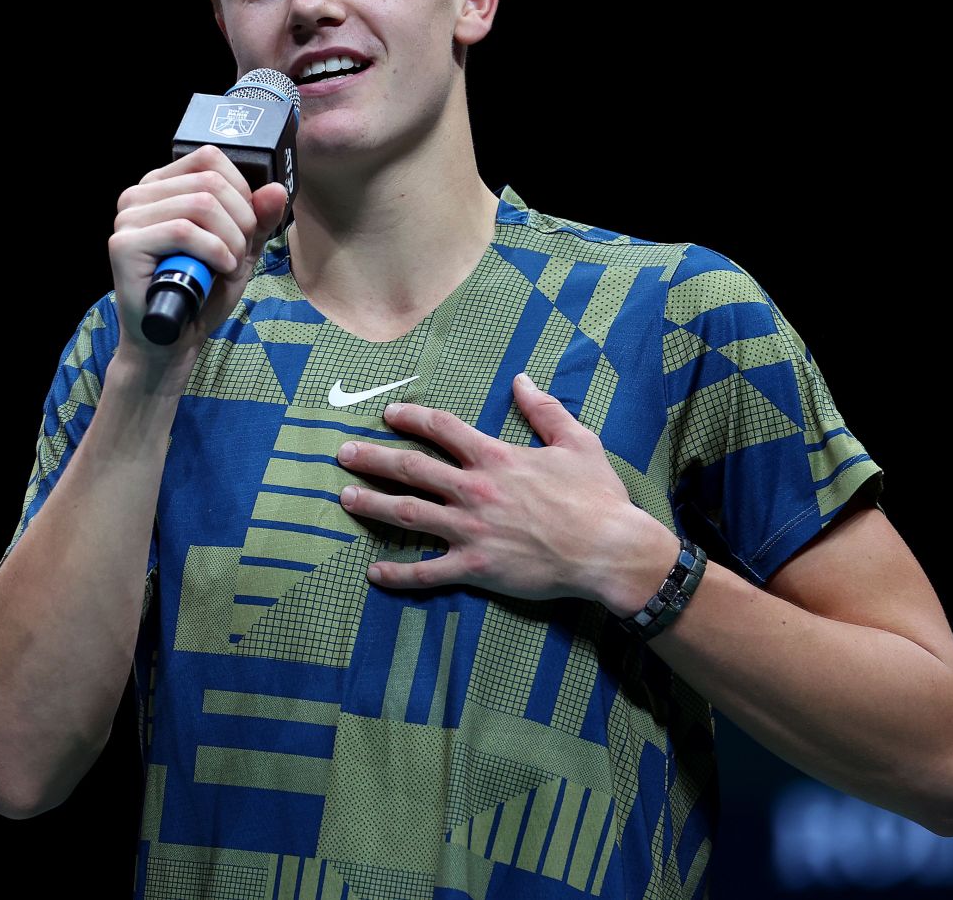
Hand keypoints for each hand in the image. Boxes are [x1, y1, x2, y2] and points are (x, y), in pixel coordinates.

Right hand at [108, 145, 288, 361]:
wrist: (172, 340)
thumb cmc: (201, 292)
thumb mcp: (239, 249)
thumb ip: (258, 219)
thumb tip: (275, 190)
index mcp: (161, 186)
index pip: (210, 158)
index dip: (241, 192)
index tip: (245, 229)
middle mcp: (139, 195)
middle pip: (211, 182)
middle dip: (240, 223)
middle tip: (238, 257)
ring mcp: (128, 218)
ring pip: (201, 205)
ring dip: (230, 241)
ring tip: (227, 267)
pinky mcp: (124, 244)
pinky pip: (184, 231)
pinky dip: (214, 252)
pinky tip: (218, 270)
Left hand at [336, 373, 676, 609]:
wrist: (609, 550)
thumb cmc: (597, 497)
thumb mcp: (577, 442)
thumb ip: (545, 410)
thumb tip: (522, 380)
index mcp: (496, 458)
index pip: (441, 428)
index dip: (411, 418)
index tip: (389, 415)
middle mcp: (475, 490)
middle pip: (411, 468)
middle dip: (373, 458)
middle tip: (343, 453)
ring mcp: (471, 530)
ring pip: (409, 514)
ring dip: (373, 505)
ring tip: (345, 498)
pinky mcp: (476, 567)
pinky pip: (428, 571)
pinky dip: (399, 573)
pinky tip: (374, 571)